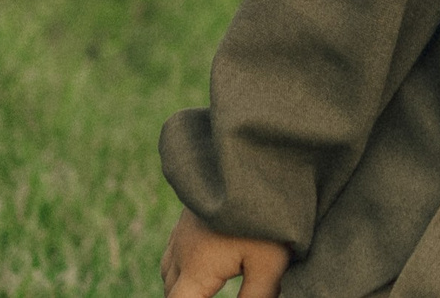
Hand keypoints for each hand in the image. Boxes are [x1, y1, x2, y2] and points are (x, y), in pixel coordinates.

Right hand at [161, 208, 289, 297]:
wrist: (258, 157)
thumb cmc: (267, 215)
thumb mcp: (270, 264)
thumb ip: (256, 296)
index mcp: (197, 268)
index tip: (207, 296)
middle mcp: (182, 250)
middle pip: (172, 292)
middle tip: (209, 290)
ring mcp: (183, 229)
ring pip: (169, 269)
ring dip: (181, 284)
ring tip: (203, 288)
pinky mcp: (191, 214)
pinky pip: (176, 248)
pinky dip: (182, 264)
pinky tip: (205, 261)